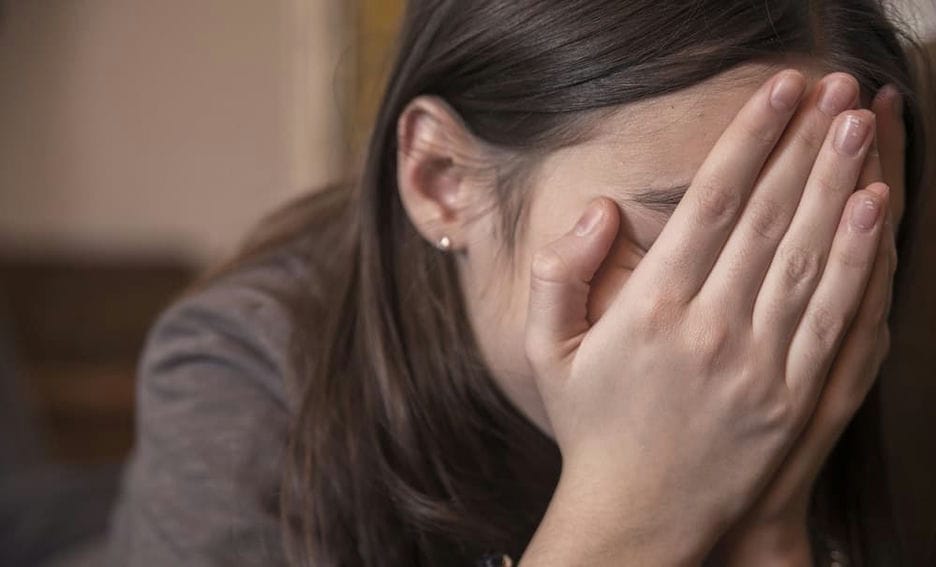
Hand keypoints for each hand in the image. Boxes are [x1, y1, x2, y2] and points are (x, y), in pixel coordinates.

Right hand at [520, 70, 889, 565]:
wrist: (637, 516)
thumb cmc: (590, 426)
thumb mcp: (546, 350)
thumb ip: (558, 272)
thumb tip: (599, 209)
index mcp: (651, 307)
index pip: (713, 201)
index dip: (751, 137)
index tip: (778, 90)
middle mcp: (711, 327)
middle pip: (772, 214)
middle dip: (806, 141)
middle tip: (834, 88)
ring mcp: (760, 364)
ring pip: (810, 254)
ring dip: (840, 181)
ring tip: (861, 125)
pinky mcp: (795, 397)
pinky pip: (836, 315)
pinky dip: (860, 257)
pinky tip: (875, 210)